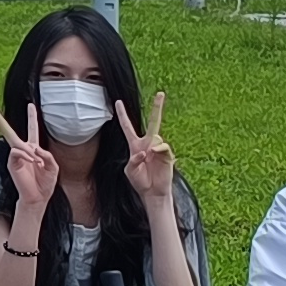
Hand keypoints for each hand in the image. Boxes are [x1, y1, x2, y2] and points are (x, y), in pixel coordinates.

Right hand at [0, 107, 57, 224]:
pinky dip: (26, 155)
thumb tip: (35, 149)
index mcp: (34, 149)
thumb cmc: (45, 183)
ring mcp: (15, 156)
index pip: (32, 129)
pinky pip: (16, 152)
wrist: (38, 197)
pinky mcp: (11, 163)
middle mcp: (22, 150)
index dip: (32, 117)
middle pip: (9, 132)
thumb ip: (47, 155)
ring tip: (38, 163)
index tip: (30, 105)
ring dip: (30, 152)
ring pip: (18, 143)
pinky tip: (32, 161)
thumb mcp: (53, 167)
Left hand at [120, 91, 176, 209]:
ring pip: (156, 136)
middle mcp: (147, 143)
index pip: (127, 126)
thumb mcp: (129, 170)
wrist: (152, 192)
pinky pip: (163, 146)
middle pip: (153, 122)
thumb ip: (133, 160)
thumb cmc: (139, 181)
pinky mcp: (167, 155)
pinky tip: (154, 154)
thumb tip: (145, 151)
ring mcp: (158, 148)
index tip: (118, 101)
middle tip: (160, 93)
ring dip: (150, 146)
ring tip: (147, 159)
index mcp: (135, 145)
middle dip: (157, 107)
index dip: (122, 114)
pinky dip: (157, 150)